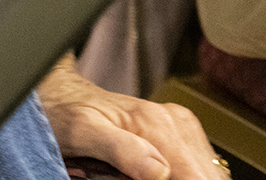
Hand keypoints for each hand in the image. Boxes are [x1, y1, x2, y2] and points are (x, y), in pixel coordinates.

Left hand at [39, 56, 222, 179]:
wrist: (61, 94)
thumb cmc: (66, 112)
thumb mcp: (84, 132)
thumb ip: (122, 149)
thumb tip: (160, 172)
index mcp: (157, 123)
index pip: (194, 176)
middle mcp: (174, 120)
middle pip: (203, 175)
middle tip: (128, 176)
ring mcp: (178, 126)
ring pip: (204, 171)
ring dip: (185, 178)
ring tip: (134, 174)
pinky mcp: (177, 133)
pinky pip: (194, 166)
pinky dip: (183, 174)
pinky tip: (159, 174)